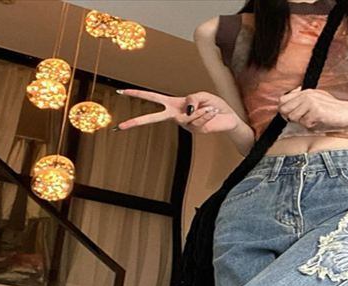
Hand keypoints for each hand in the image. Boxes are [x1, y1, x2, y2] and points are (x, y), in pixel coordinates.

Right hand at [114, 90, 238, 133]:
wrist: (227, 119)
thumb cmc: (213, 105)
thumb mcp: (202, 96)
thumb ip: (192, 99)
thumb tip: (186, 110)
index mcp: (175, 104)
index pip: (153, 99)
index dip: (138, 95)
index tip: (122, 93)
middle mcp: (177, 115)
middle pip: (154, 118)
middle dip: (137, 121)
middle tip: (120, 126)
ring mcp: (185, 124)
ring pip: (189, 115)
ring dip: (203, 109)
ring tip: (211, 108)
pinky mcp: (194, 130)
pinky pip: (198, 119)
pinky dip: (207, 113)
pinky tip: (213, 112)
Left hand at [277, 88, 347, 129]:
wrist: (346, 112)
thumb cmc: (332, 109)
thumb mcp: (316, 99)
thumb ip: (302, 101)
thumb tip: (286, 106)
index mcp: (305, 92)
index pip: (283, 99)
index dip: (283, 109)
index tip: (288, 115)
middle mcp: (306, 95)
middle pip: (285, 109)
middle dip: (289, 118)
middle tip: (300, 120)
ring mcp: (311, 103)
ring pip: (294, 118)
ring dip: (301, 122)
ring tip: (312, 120)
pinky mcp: (316, 112)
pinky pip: (305, 124)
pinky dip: (311, 126)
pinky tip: (318, 122)